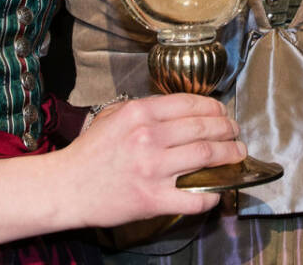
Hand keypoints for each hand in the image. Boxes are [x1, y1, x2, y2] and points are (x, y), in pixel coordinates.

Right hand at [62, 94, 243, 226]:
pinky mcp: (153, 199)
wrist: (65, 187)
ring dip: (229, 155)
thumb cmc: (88, 153)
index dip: (214, 108)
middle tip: (235, 132)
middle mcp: (149, 137)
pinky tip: (218, 191)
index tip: (222, 113)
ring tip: (237, 154)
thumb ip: (144, 109)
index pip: (190, 104)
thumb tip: (177, 110)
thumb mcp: (113, 116)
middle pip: (204, 128)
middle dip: (228, 129)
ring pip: (206, 156)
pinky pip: (194, 197)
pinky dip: (212, 194)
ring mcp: (153, 169)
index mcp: (140, 113)